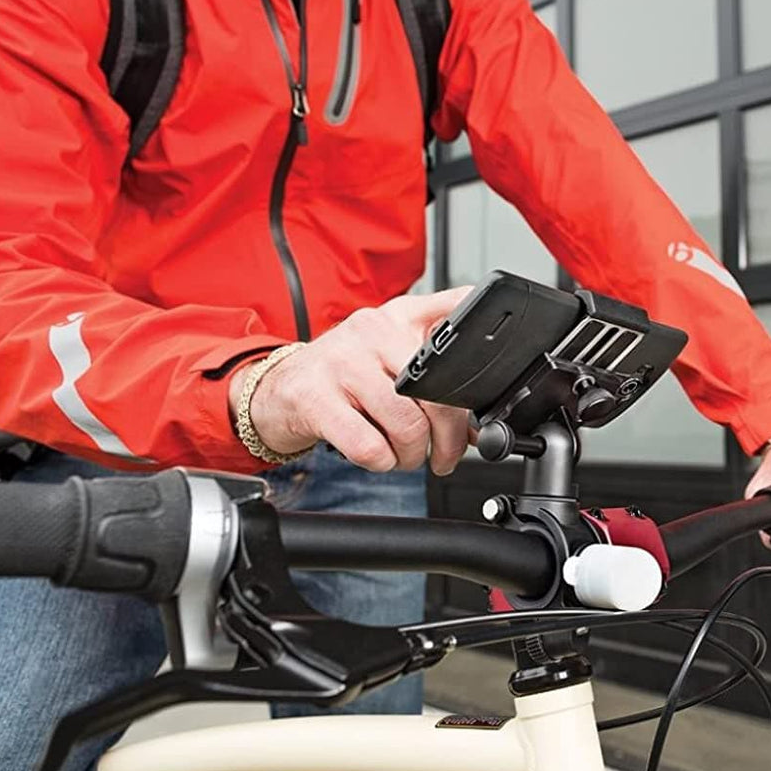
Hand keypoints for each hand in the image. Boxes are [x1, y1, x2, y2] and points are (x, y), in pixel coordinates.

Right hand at [229, 288, 473, 472]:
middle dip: (449, 438)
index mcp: (401, 314)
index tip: (493, 379)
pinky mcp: (315, 398)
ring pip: (407, 424)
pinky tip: (377, 455)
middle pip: (438, 392)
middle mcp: (374, 329)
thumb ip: (439, 379)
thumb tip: (478, 426)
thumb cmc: (345, 376)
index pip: (457, 308)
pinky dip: (382, 462)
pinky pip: (370, 447)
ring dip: (413, 455)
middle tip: (446, 455)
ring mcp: (343, 361)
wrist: (277, 388)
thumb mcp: (392, 357)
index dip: (482, 345)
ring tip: (405, 455)